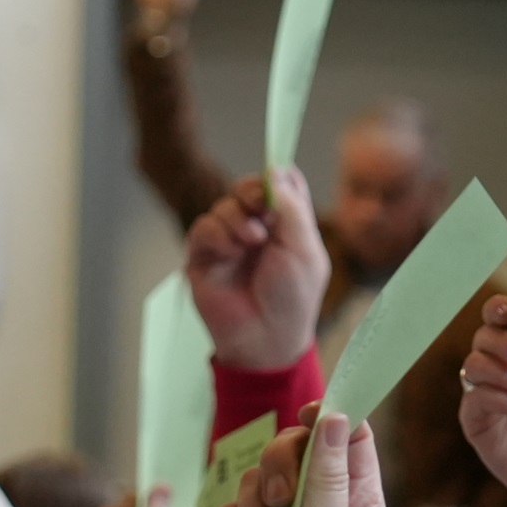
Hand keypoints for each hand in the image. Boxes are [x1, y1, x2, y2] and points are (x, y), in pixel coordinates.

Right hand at [184, 170, 329, 377]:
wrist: (264, 338)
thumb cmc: (292, 298)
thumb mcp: (303, 248)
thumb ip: (291, 206)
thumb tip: (273, 168)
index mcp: (286, 223)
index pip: (277, 182)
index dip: (274, 177)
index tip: (275, 186)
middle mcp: (256, 227)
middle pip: (246, 187)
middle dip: (252, 192)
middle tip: (262, 207)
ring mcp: (228, 242)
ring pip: (223, 206)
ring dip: (237, 219)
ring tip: (252, 243)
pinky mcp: (203, 257)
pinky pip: (202, 228)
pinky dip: (217, 234)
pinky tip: (231, 252)